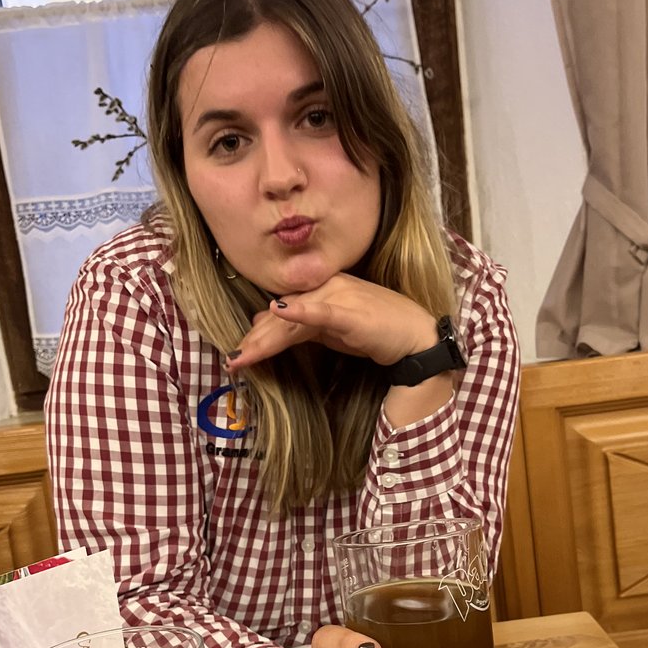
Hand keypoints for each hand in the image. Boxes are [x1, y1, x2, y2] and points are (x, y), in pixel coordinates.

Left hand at [226, 274, 437, 371]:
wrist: (414, 336)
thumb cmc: (376, 331)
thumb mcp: (332, 330)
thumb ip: (303, 326)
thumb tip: (269, 324)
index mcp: (320, 291)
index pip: (281, 312)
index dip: (258, 333)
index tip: (238, 351)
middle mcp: (325, 288)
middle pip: (281, 317)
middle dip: (255, 340)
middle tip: (232, 360)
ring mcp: (338, 297)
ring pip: (293, 319)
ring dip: (266, 337)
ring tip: (243, 354)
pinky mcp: (350, 312)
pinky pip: (320, 311)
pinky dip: (299, 311)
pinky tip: (279, 310)